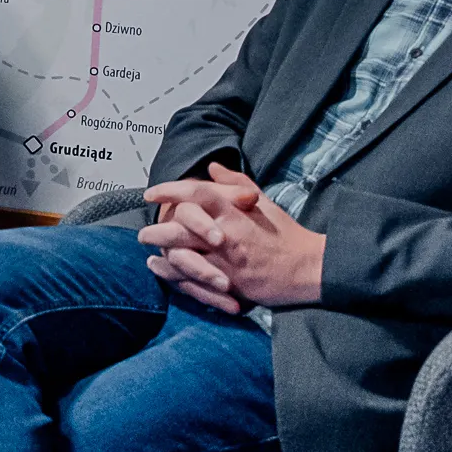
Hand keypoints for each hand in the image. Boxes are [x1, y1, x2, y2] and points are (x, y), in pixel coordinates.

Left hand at [137, 161, 324, 313]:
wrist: (308, 268)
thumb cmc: (285, 234)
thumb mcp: (264, 203)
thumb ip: (236, 184)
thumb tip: (213, 167)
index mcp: (235, 211)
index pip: (196, 194)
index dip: (169, 191)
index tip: (150, 194)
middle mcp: (226, 234)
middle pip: (180, 227)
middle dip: (156, 229)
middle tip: (143, 230)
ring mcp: (225, 261)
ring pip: (181, 256)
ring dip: (160, 253)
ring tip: (148, 249)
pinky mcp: (228, 283)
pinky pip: (190, 280)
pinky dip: (171, 274)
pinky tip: (159, 268)